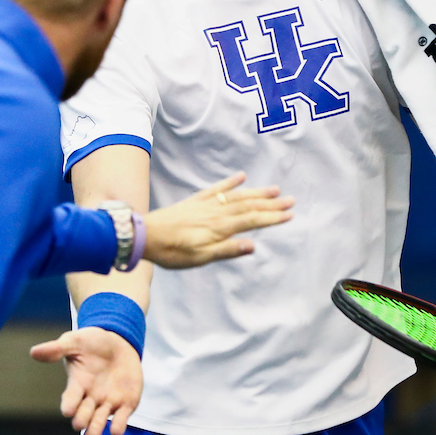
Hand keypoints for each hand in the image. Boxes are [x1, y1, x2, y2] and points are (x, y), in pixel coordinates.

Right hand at [29, 327, 142, 434]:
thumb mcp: (75, 341)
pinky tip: (116, 431)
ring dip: (95, 429)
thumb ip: (57, 349)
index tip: (67, 410)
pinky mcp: (126, 404)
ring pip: (99, 421)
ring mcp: (108, 402)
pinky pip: (121, 418)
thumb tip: (34, 352)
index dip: (69, 404)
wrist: (119, 343)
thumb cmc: (92, 343)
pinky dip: (118, 426)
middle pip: (83, 414)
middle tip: (79, 424)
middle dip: (81, 419)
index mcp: (77, 384)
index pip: (70, 398)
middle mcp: (91, 398)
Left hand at [142, 172, 292, 268]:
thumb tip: (252, 246)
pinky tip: (241, 176)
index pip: (252, 221)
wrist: (145, 235)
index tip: (289, 215)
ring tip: (274, 189)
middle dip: (270, 204)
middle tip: (290, 200)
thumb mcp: (200, 258)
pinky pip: (216, 189)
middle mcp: (216, 212)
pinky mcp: (195, 201)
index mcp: (219, 228)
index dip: (271, 218)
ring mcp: (206, 204)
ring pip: (236, 196)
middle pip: (248, 206)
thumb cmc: (172, 252)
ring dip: (256, 192)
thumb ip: (226, 250)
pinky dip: (230, 182)